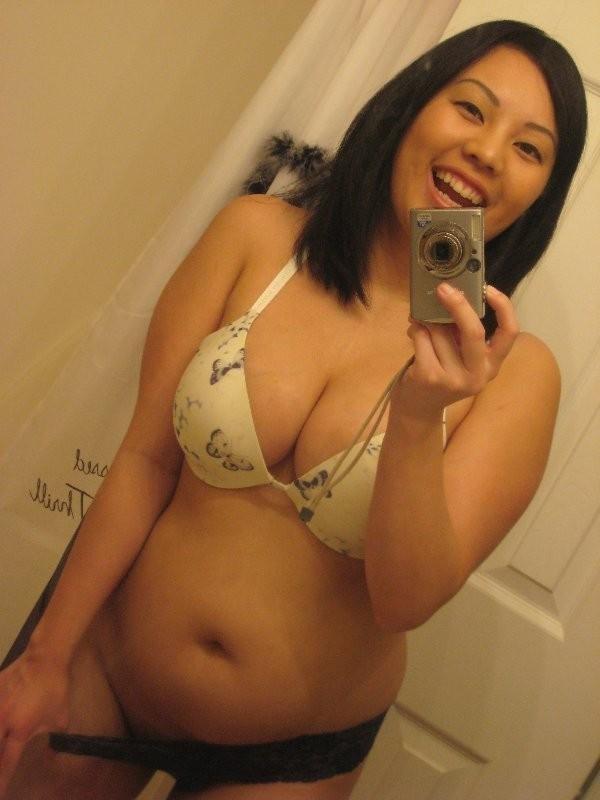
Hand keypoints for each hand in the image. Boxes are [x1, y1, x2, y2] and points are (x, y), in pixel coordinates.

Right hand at [0, 650, 69, 796]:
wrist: (45, 657)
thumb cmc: (55, 688)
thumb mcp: (60, 716)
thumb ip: (51, 734)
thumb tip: (46, 745)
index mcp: (20, 730)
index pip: (6, 763)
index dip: (1, 782)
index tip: (0, 795)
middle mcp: (3, 720)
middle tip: (0, 770)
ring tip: (2, 740)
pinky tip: (0, 718)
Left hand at [399, 282, 518, 417]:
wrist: (418, 409)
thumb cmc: (441, 375)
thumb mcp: (461, 358)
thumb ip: (462, 334)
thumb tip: (453, 295)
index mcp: (491, 366)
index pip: (510, 333)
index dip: (504, 307)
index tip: (488, 289)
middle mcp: (477, 375)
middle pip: (474, 331)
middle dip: (458, 305)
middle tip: (444, 289)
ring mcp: (453, 379)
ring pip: (440, 332)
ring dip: (427, 320)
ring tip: (421, 323)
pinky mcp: (430, 377)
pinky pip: (422, 338)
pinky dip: (416, 329)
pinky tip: (413, 333)